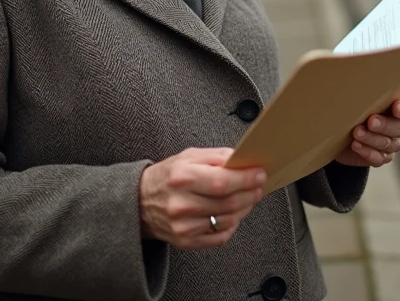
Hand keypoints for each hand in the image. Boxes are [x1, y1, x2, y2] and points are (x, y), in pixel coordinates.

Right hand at [139, 148, 265, 248]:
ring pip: (228, 220)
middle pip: (228, 203)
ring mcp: (183, 226)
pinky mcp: (186, 241)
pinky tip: (231, 214)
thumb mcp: (189, 156)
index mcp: (182, 177)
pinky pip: (220, 237)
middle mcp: (181, 204)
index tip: (260, 174)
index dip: (246, 179)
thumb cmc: (167, 177)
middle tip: (258, 186)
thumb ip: (217, 156)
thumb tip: (243, 160)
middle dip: (250, 193)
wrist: (139, 202)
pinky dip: (232, 225)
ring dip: (244, 209)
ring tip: (246, 198)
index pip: (222, 182)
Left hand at [334, 93, 399, 167]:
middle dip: (385, 125)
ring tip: (356, 132)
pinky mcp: (380, 157)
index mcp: (399, 105)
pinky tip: (356, 145)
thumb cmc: (352, 105)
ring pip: (390, 144)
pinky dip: (368, 152)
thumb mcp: (359, 95)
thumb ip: (365, 90)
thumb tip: (355, 70)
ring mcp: (392, 143)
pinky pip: (379, 158)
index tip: (396, 108)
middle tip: (370, 121)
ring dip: (373, 138)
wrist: (340, 130)